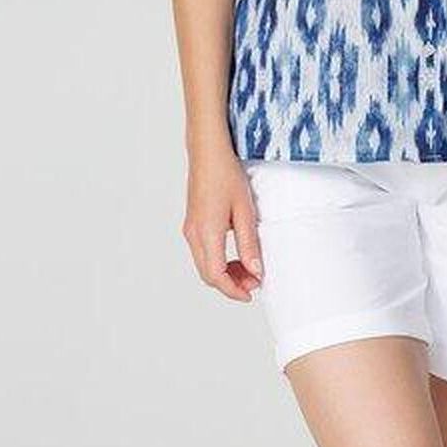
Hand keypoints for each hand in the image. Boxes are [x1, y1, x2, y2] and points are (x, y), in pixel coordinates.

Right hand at [182, 141, 263, 302]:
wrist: (208, 153)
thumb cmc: (226, 175)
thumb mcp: (245, 211)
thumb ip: (249, 244)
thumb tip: (255, 271)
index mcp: (207, 233)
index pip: (216, 275)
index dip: (233, 290)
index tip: (250, 293)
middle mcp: (194, 234)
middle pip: (208, 275)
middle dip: (231, 284)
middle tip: (254, 282)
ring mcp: (190, 230)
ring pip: (205, 265)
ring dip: (225, 273)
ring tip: (248, 269)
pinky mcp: (192, 224)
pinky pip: (203, 253)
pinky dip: (218, 261)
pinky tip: (235, 256)